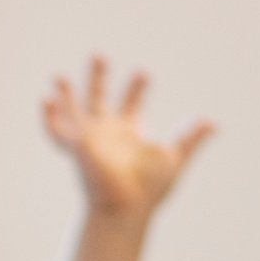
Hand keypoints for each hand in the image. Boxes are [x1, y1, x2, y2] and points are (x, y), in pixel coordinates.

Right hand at [42, 56, 214, 221]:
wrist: (127, 205)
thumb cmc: (149, 189)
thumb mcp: (174, 158)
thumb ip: (191, 138)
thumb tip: (214, 122)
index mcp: (129, 134)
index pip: (132, 105)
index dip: (137, 88)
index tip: (143, 73)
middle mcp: (107, 134)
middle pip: (100, 100)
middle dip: (99, 79)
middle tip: (99, 55)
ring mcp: (90, 139)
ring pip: (74, 112)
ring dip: (66, 95)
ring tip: (58, 76)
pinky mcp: (76, 147)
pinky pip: (58, 131)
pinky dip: (50, 118)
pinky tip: (45, 100)